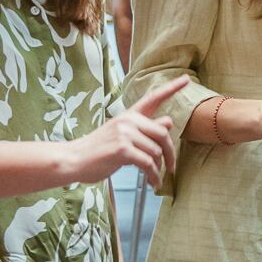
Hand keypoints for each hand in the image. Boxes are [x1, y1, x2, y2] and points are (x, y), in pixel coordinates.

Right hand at [67, 77, 186, 188]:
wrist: (74, 159)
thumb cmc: (98, 150)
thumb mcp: (122, 135)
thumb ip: (144, 129)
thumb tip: (168, 121)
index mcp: (129, 115)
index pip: (153, 98)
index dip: (172, 88)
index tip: (187, 79)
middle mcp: (128, 121)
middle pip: (163, 134)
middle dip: (170, 154)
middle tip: (171, 167)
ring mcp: (125, 134)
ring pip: (156, 151)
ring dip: (159, 169)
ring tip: (154, 177)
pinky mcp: (123, 149)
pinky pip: (148, 163)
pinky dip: (153, 176)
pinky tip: (152, 183)